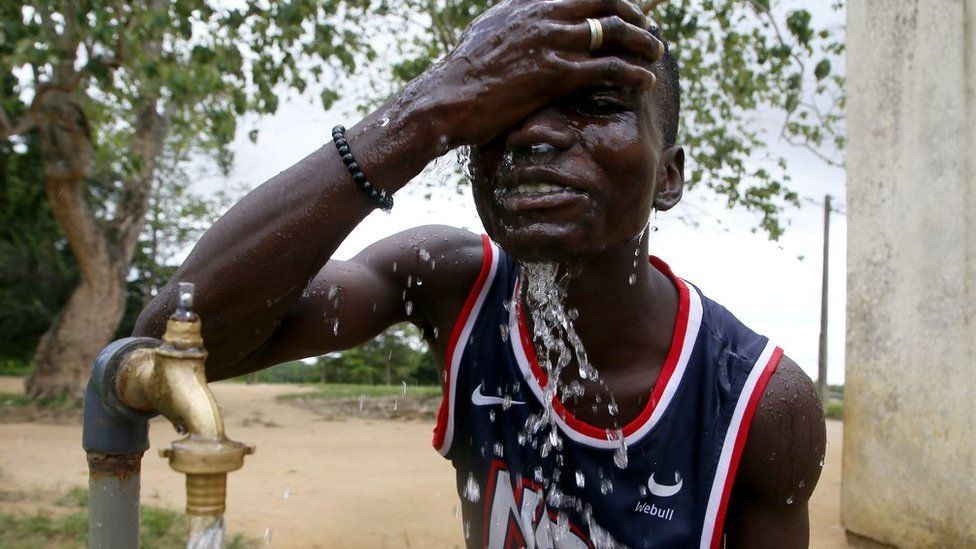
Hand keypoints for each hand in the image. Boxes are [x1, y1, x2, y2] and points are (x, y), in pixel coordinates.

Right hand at [413, 0, 664, 148]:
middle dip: (632, 14)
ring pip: (613, 31)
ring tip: (656, 52)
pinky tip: (645, 80)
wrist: (446, 99)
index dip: (608, 0)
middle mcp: (543, 14)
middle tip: (647, 29)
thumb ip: (512, 22)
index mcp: (528, 3)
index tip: (623, 12)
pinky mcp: (555, 72)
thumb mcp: (486, 34)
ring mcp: (551, 41)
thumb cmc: (463, 75)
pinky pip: (607, 68)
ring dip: (642, 41)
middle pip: (605, 1)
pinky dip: (632, 72)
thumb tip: (519, 19)